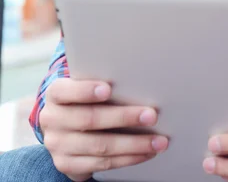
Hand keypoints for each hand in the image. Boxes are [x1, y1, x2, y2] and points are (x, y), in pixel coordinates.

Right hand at [39, 78, 168, 181]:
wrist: (65, 128)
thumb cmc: (85, 99)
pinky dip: (128, 158)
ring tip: (158, 140)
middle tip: (151, 115)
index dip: (85, 90)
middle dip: (124, 117)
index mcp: (55, 94)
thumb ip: (101, 84)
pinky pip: (102, 164)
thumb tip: (139, 81)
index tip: (108, 89)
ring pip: (100, 146)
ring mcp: (57, 145)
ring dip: (133, 144)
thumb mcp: (85, 87)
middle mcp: (52, 119)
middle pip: (90, 119)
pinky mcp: (66, 164)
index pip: (65, 91)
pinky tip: (145, 153)